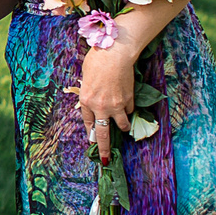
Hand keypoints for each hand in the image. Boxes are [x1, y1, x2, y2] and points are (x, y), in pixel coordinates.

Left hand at [76, 41, 140, 163]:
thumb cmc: (97, 61)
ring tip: (123, 126)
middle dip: (104, 149)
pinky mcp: (128, 101)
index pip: (88, 122)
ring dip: (122, 126)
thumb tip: (94, 101)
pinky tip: (127, 101)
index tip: (93, 139)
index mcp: (85, 101)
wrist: (115, 54)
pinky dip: (129, 109)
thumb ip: (89, 92)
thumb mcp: (86, 78)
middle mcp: (99, 107)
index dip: (91, 131)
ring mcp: (115, 105)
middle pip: (102, 133)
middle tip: (105, 160)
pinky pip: (129, 110)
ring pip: (121, 124)